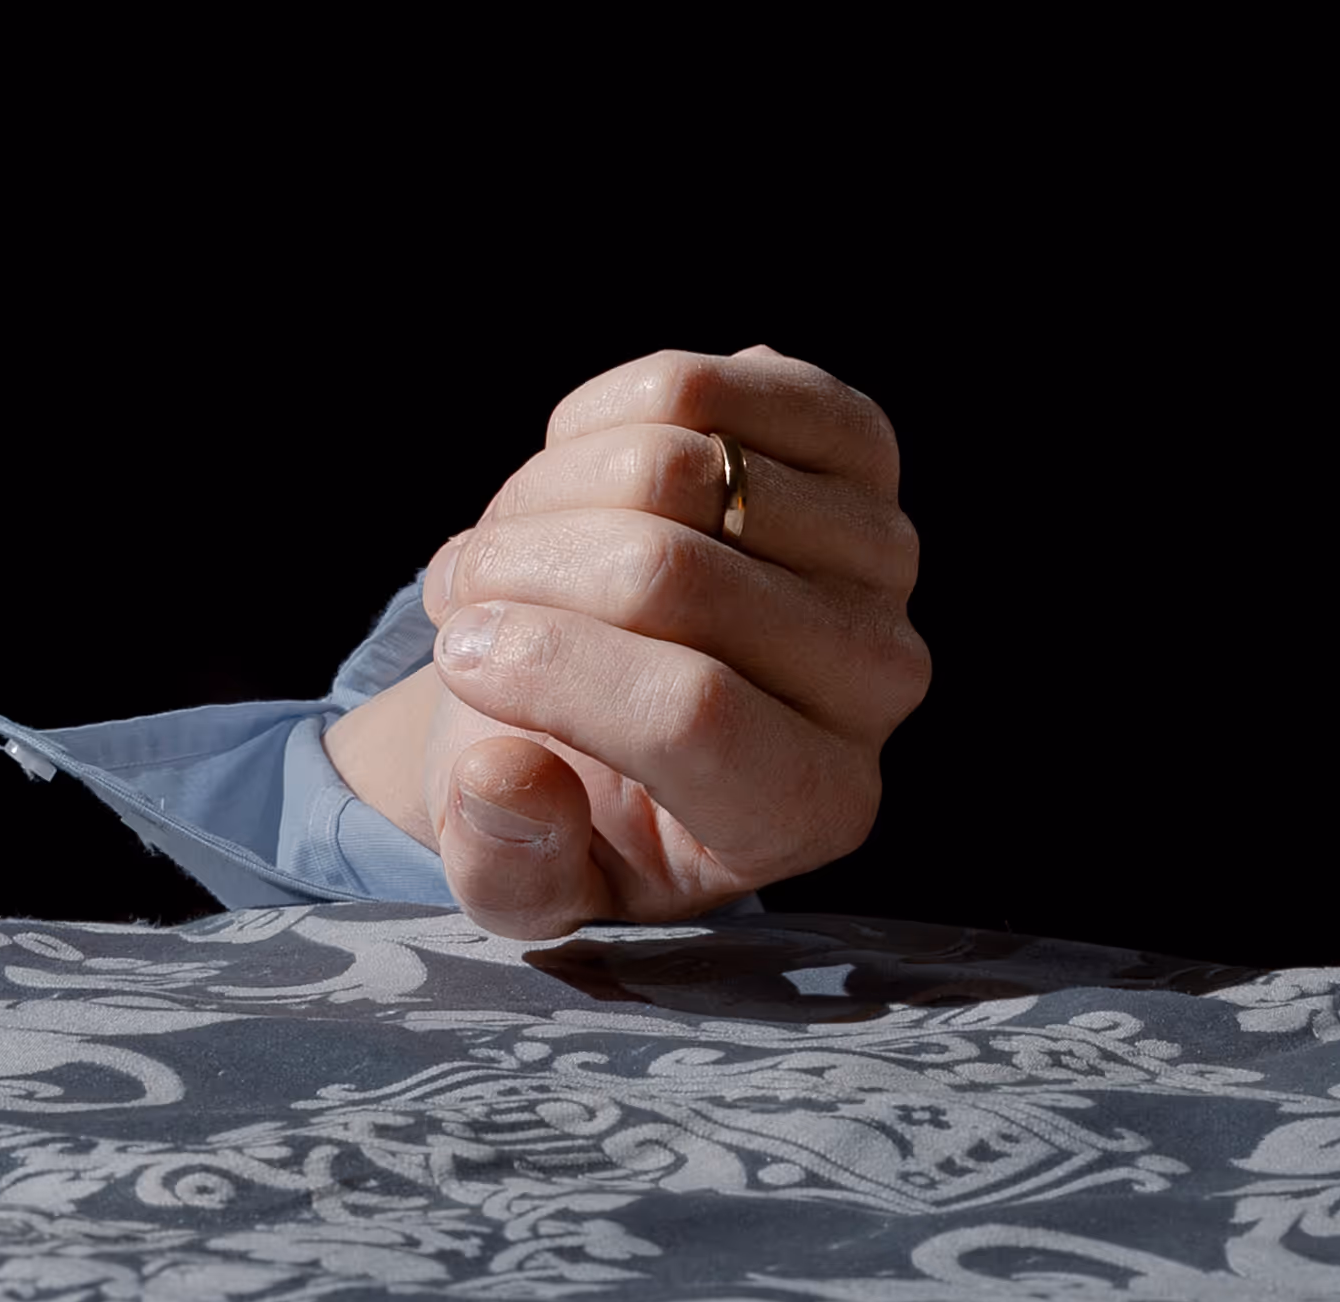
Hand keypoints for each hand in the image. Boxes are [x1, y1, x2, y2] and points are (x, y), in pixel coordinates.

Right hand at [324, 346, 925, 936]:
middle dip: (516, 571)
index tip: (458, 656)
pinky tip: (571, 481)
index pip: (690, 715)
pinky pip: (700, 386)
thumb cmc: (574, 799)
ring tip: (511, 551)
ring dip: (540, 497)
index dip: (545, 668)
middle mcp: (878, 683)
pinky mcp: (858, 448)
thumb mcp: (521, 876)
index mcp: (807, 809)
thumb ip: (505, 862)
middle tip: (461, 601)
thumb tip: (501, 773)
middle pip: (671, 574)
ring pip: (676, 464)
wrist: (639, 703)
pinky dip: (592, 420)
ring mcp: (881, 555)